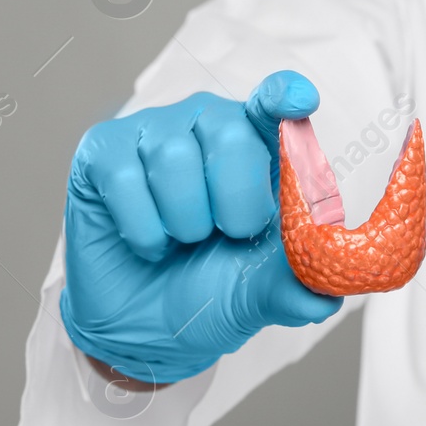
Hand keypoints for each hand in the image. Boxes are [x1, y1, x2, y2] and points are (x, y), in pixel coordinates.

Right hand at [60, 71, 341, 383]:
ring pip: (173, 156)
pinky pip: (125, 178)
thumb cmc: (209, 291)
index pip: (273, 103)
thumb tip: (323, 299)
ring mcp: (151, 133)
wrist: (144, 329)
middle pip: (229, 133)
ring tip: (181, 241)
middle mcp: (205, 125)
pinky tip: (147, 243)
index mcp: (257, 145)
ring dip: (183, 221)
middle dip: (235, 200)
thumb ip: (294, 288)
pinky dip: (142, 229)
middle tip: (227, 234)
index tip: (299, 102)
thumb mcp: (258, 295)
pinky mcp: (102, 152)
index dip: (284, 96)